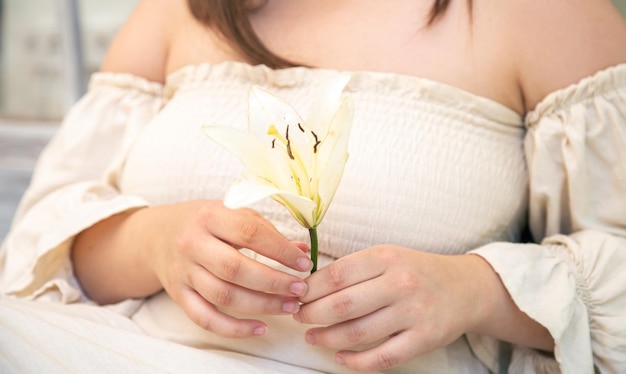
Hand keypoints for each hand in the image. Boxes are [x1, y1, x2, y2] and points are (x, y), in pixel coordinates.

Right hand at [147, 200, 312, 337]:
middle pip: (236, 269)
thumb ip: (266, 231)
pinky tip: (260, 327)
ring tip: (289, 306)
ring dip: (262, 305)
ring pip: (224, 296)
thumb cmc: (204, 223)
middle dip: (273, 282)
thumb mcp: (232, 215)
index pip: (249, 233)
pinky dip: (234, 328)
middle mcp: (193, 244)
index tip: (304, 263)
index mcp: (210, 216)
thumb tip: (302, 251)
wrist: (157, 235)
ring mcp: (184, 272)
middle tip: (300, 289)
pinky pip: (206, 318)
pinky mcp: (179, 295)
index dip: (280, 250)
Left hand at [293, 245, 487, 370]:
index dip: (310, 288)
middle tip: (299, 316)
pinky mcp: (424, 339)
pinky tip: (339, 357)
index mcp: (387, 257)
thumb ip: (354, 269)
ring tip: (312, 336)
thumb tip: (309, 286)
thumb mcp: (388, 256)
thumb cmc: (417, 271)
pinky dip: (355, 362)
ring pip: (357, 333)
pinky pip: (382, 358)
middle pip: (342, 304)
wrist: (466, 288)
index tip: (297, 295)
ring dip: (327, 338)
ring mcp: (413, 313)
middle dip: (311, 314)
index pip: (336, 275)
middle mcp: (400, 283)